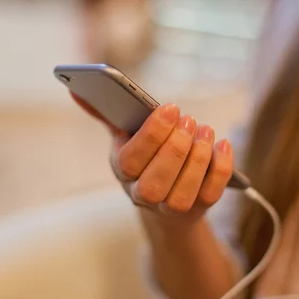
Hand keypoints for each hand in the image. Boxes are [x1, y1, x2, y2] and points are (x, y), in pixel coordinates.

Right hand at [72, 93, 233, 226]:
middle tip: (190, 120)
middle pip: (155, 184)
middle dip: (175, 150)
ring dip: (198, 160)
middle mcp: (143, 195)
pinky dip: (220, 169)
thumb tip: (75, 89)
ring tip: (206, 130)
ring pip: (183, 194)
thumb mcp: (124, 136)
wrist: (164, 199)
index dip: (153, 134)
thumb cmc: (145, 158)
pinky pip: (211, 194)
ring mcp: (170, 207)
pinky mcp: (198, 209)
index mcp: (122, 171)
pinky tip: (222, 144)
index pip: (132, 160)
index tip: (172, 107)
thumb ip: (106, 113)